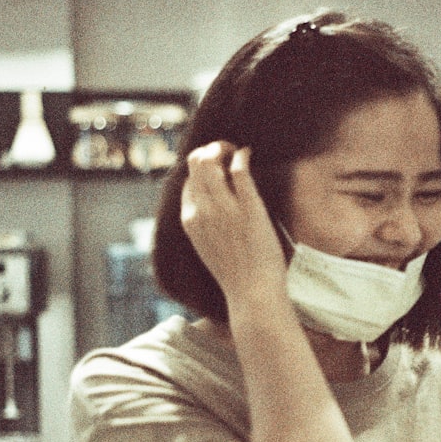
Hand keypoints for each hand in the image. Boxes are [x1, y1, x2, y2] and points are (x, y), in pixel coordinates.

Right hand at [180, 142, 287, 306]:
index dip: (200, 169)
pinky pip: (239, 170)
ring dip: (223, 148)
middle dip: (209, 150)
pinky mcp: (248, 207)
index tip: (216, 168)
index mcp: (190, 220)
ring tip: (235, 150)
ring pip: (211, 161)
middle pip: (195, 164)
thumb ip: (206, 226)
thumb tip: (210, 212)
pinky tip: (248, 153)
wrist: (252, 293)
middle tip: (225, 152)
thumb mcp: (209, 248)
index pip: (188, 182)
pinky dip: (242, 155)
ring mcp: (224, 208)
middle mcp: (202, 210)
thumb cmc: (237, 276)